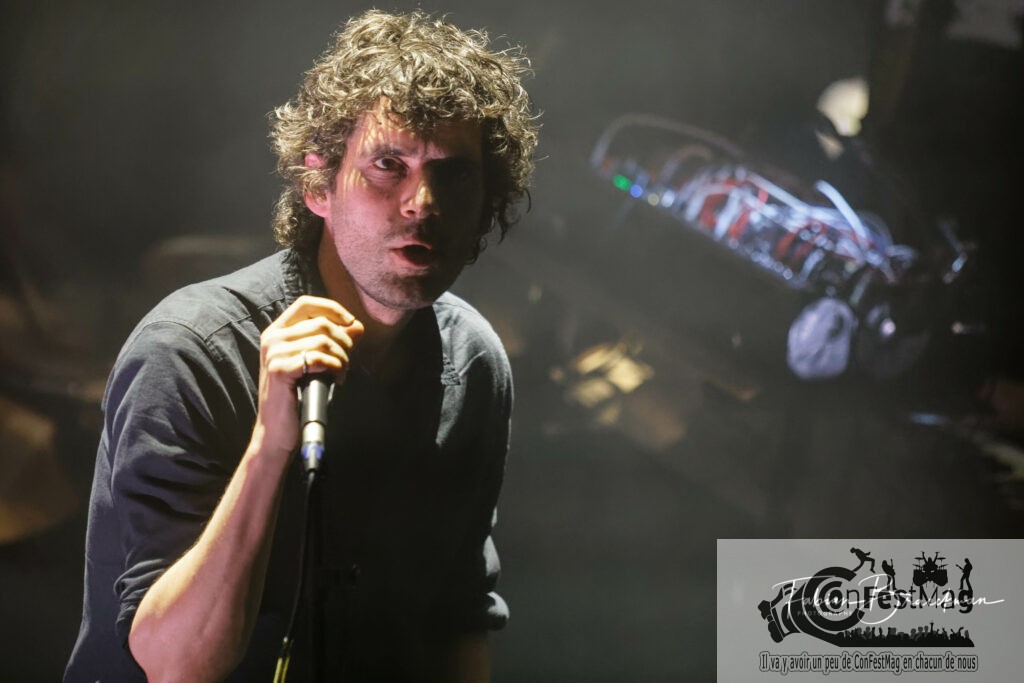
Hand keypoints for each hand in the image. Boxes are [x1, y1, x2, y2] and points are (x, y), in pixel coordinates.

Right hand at [251, 295, 363, 458]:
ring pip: (322, 340)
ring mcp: (273, 353)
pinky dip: (334, 367)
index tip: (351, 323)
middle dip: (344, 341)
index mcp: (277, 331)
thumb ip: (333, 341)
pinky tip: (336, 379)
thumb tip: (357, 326)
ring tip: (341, 372)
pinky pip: (318, 359)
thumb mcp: (316, 363)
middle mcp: (272, 338)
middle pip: (321, 323)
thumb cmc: (297, 395)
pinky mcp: (279, 370)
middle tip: (347, 361)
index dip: (332, 309)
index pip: (306, 304)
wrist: (276, 430)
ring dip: (342, 357)